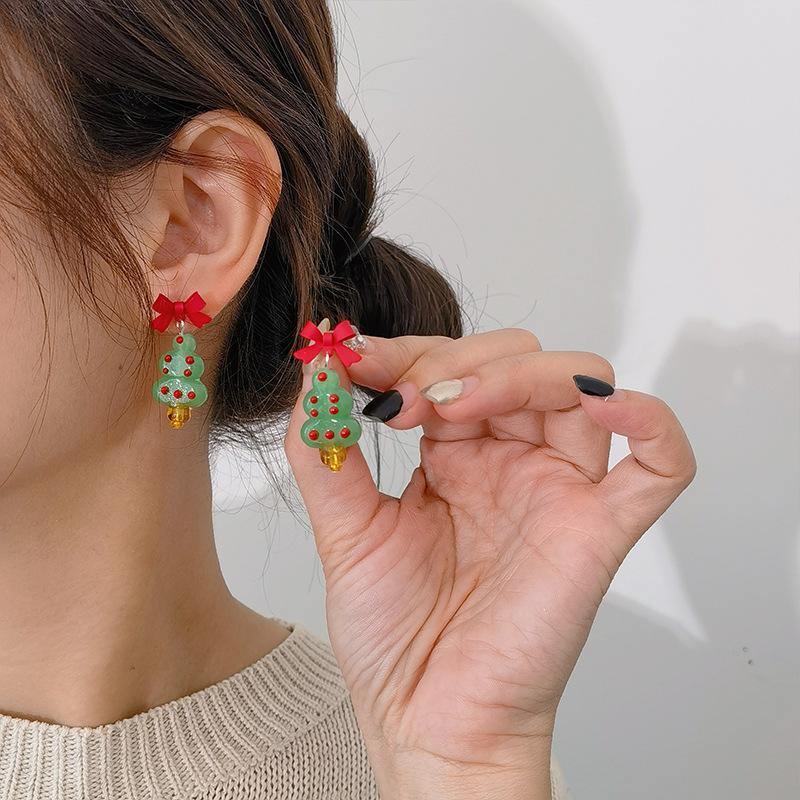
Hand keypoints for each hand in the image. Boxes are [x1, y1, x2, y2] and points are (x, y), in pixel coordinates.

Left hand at [285, 329, 696, 798]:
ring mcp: (559, 490)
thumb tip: (317, 370)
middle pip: (517, 359)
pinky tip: (601, 404)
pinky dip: (648, 420)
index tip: (352, 360)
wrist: (426, 721)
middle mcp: (514, 461)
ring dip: (514, 372)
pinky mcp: (598, 531)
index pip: (452, 364)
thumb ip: (324, 448)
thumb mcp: (343, 528)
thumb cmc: (393, 636)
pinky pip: (660, 463)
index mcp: (458, 456)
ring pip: (578, 384)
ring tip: (450, 407)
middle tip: (402, 401)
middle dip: (454, 360)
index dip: (404, 351)